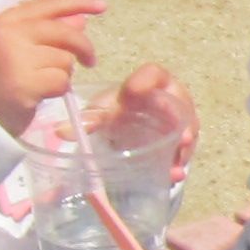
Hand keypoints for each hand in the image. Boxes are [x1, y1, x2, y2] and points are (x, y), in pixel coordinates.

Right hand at [0, 0, 104, 136]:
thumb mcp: (15, 46)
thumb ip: (45, 30)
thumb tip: (80, 20)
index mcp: (6, 19)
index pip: (50, 4)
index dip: (78, 3)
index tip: (101, 6)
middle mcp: (10, 33)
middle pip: (65, 33)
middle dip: (84, 47)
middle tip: (90, 61)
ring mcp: (17, 58)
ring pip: (65, 60)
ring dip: (62, 73)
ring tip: (40, 81)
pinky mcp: (25, 84)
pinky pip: (61, 81)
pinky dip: (57, 90)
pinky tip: (39, 93)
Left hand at [93, 62, 198, 182]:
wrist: (131, 129)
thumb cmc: (121, 113)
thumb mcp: (106, 112)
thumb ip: (90, 119)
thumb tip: (62, 131)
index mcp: (152, 84)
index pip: (154, 74)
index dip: (146, 80)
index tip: (132, 90)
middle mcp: (172, 100)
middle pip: (179, 103)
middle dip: (177, 116)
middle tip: (174, 127)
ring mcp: (180, 123)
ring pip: (187, 129)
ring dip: (183, 143)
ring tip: (180, 155)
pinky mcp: (180, 145)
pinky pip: (182, 153)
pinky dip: (177, 165)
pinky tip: (173, 174)